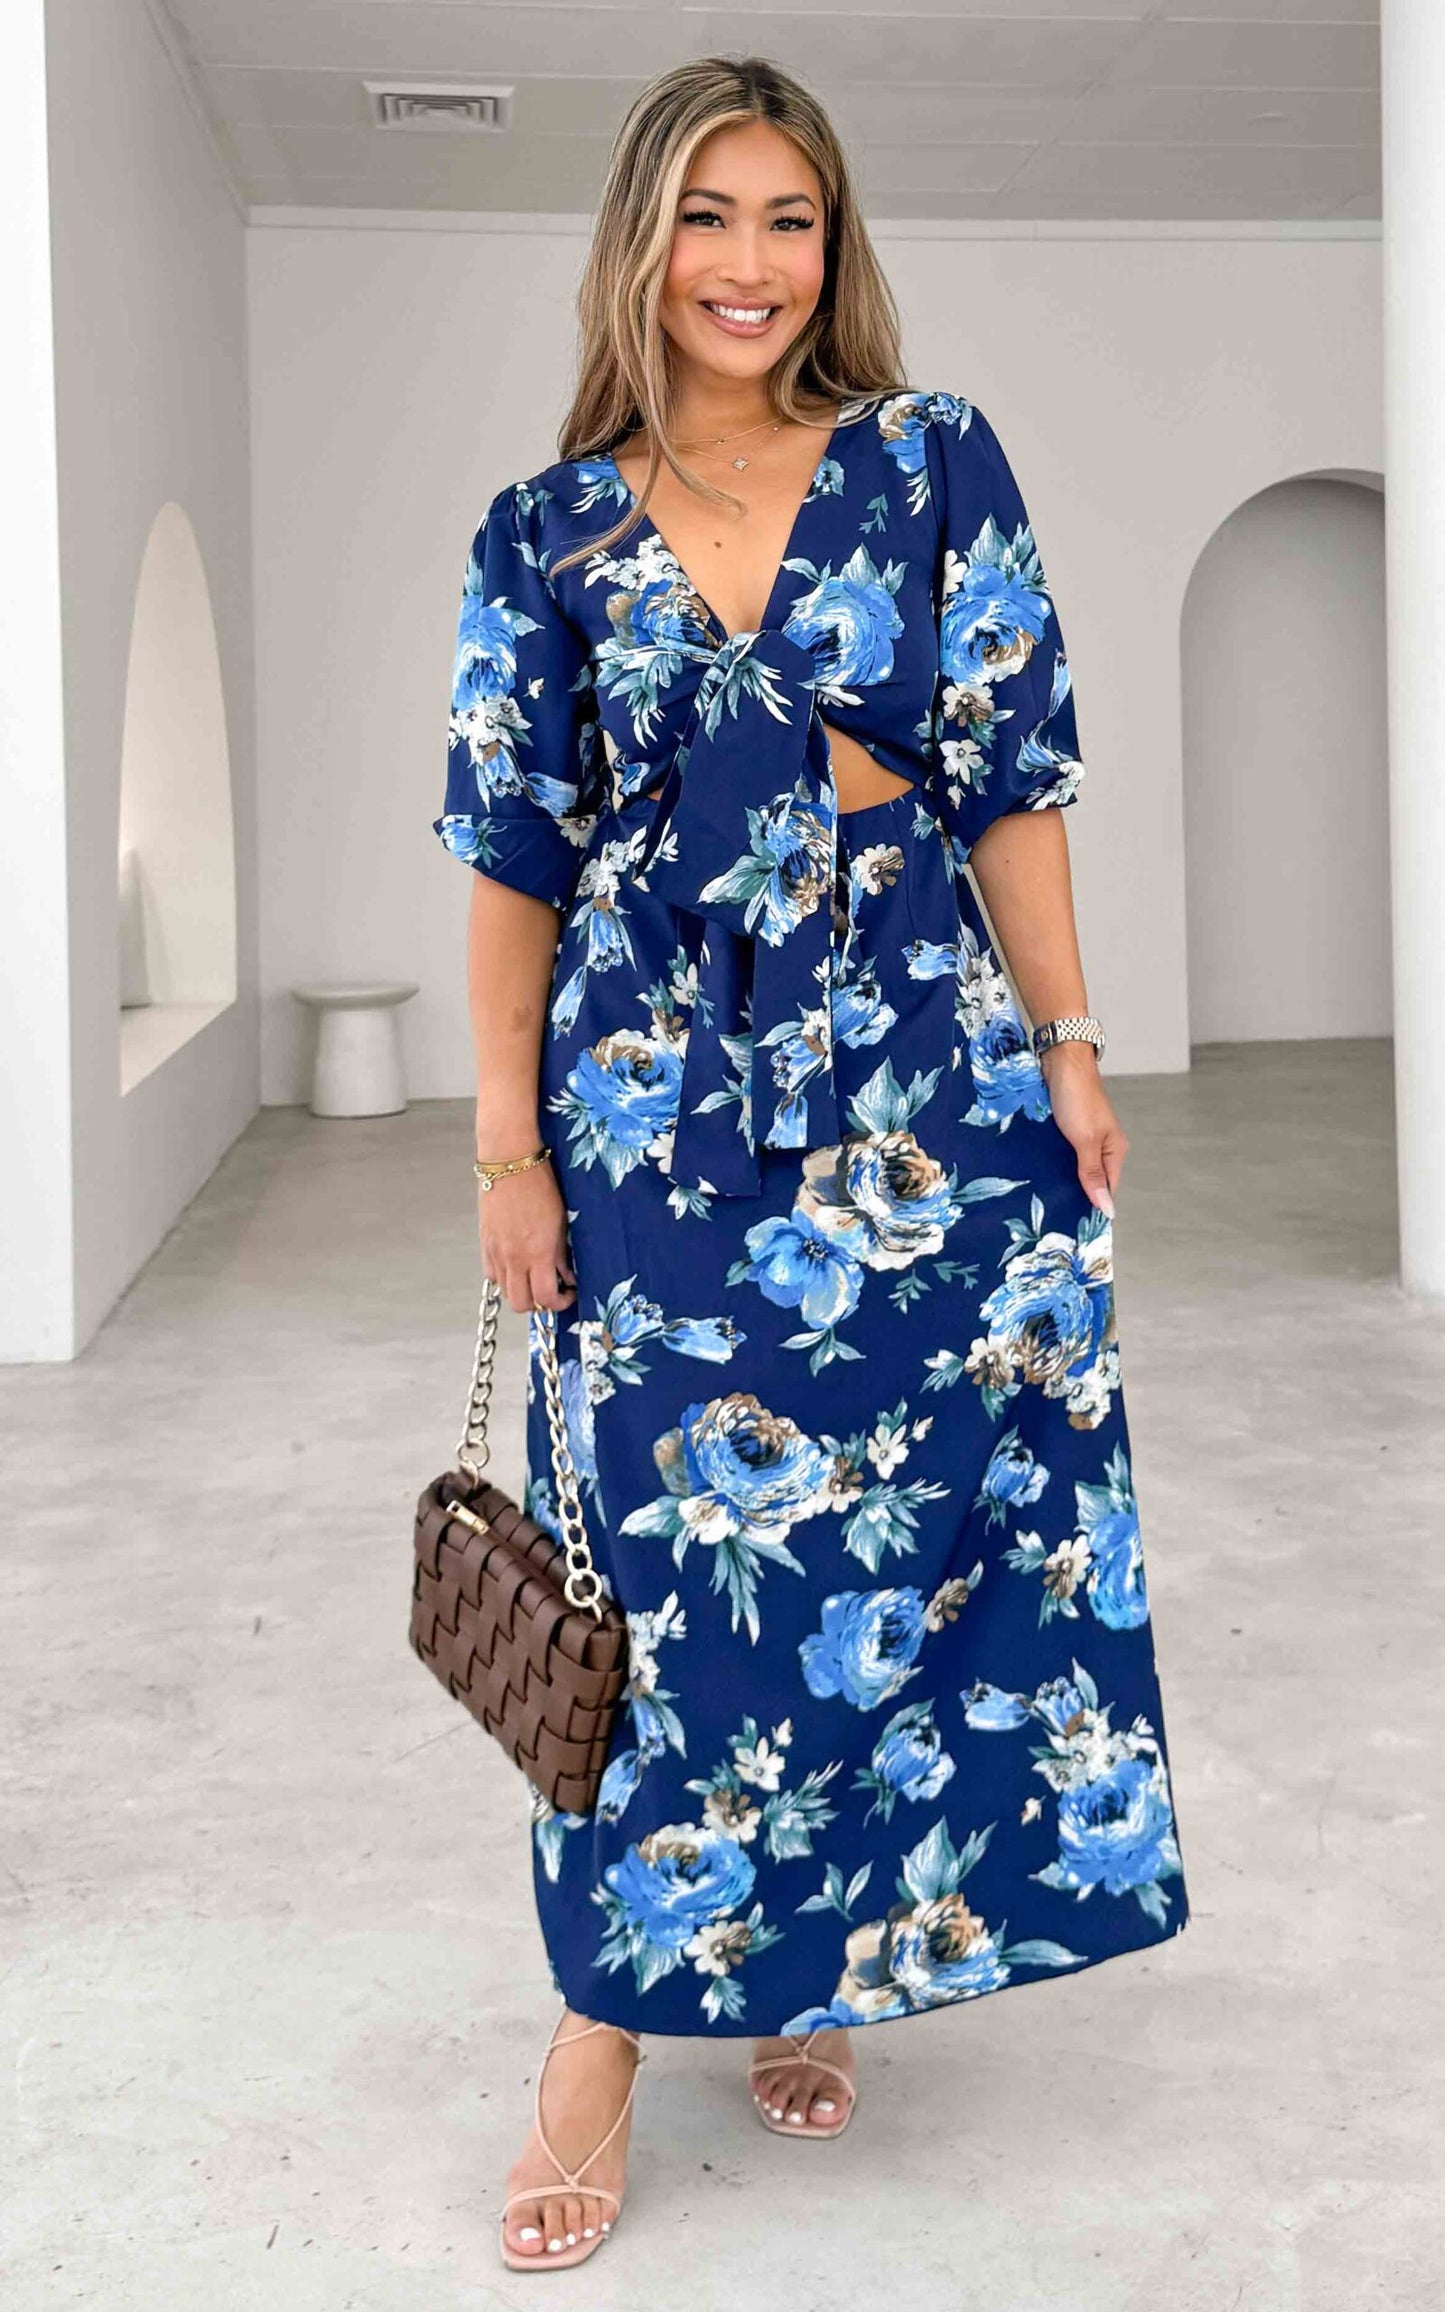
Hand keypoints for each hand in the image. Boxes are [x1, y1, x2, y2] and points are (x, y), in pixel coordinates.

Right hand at [477, 1159, 576, 1311]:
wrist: (510, 1162)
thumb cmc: (540, 1184)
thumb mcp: (562, 1221)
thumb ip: (561, 1254)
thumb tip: (566, 1275)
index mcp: (539, 1252)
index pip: (546, 1298)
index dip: (560, 1303)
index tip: (569, 1293)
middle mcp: (514, 1257)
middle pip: (522, 1304)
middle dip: (539, 1304)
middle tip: (552, 1291)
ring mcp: (496, 1252)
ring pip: (505, 1292)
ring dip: (521, 1291)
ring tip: (534, 1276)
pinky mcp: (485, 1244)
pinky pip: (491, 1274)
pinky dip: (504, 1277)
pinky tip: (516, 1264)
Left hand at [1039, 1043, 1125, 1220]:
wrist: (1060, 1059)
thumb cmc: (1076, 1097)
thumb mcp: (1085, 1140)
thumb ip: (1092, 1174)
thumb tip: (1107, 1209)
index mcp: (1114, 1150)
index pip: (1106, 1189)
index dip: (1092, 1207)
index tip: (1073, 1227)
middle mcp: (1101, 1145)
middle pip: (1089, 1179)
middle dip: (1073, 1194)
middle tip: (1051, 1216)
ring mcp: (1082, 1136)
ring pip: (1071, 1166)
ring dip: (1059, 1177)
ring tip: (1040, 1198)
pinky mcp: (1065, 1128)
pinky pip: (1059, 1152)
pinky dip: (1050, 1161)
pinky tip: (1036, 1172)